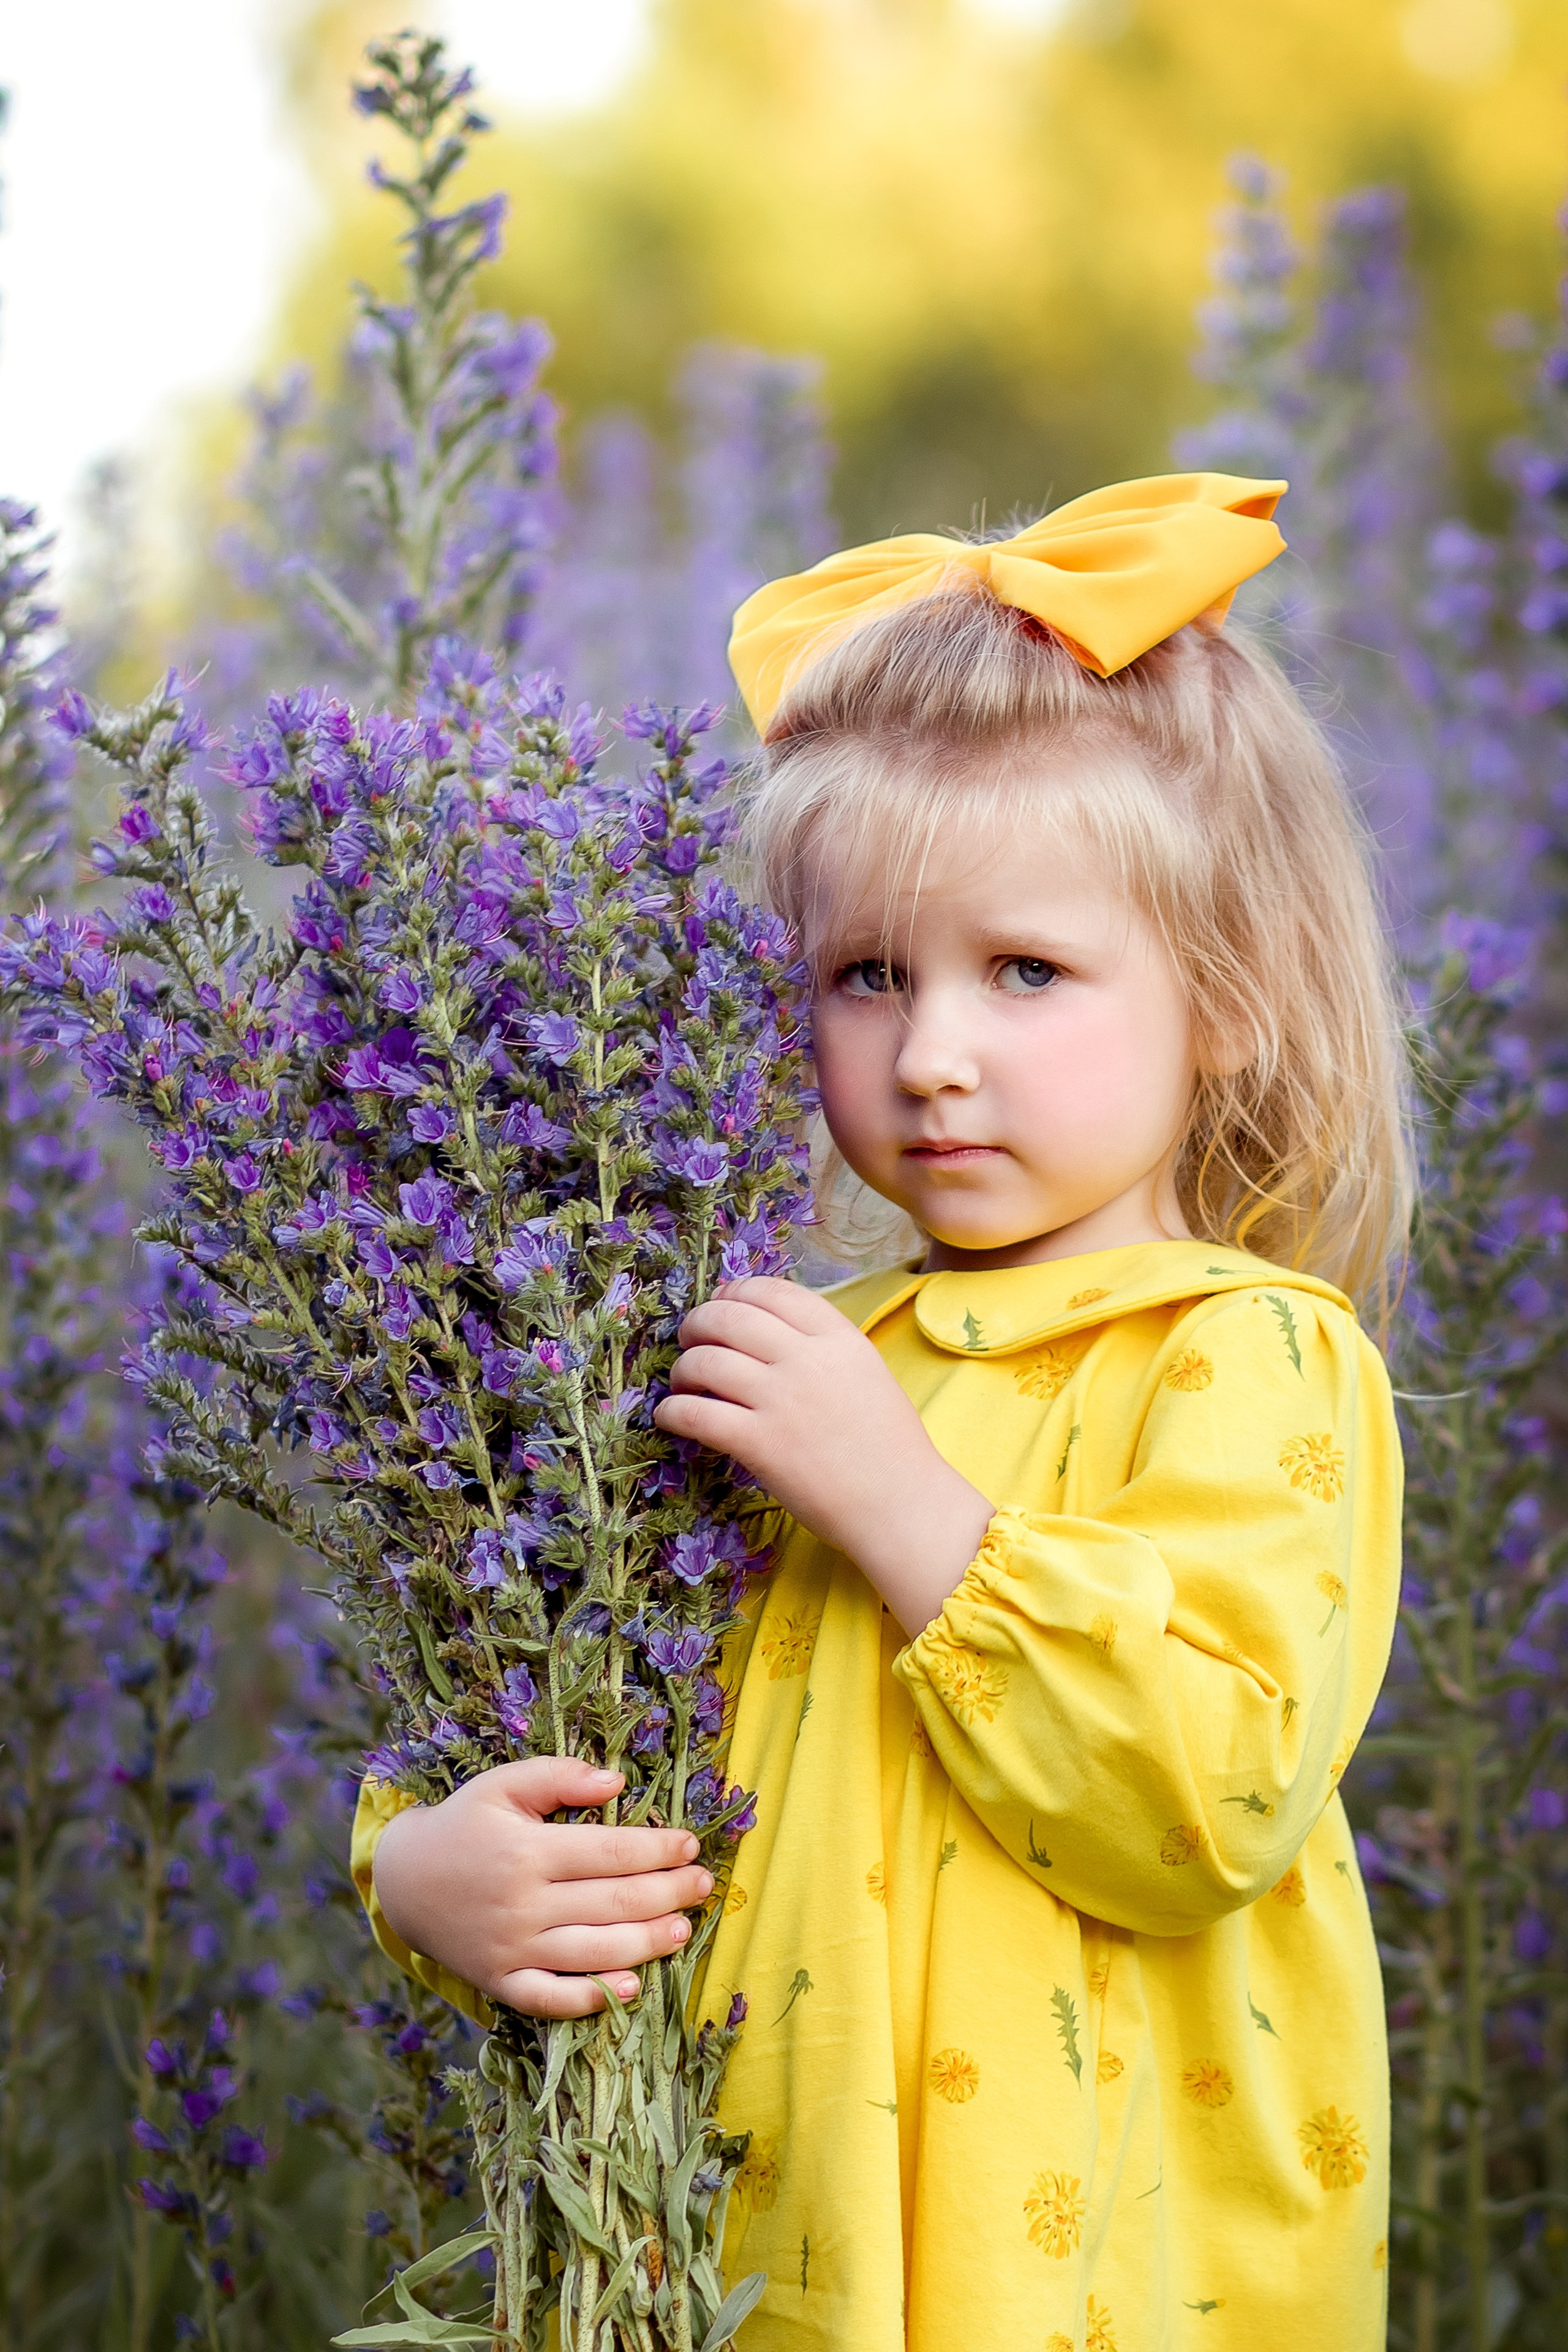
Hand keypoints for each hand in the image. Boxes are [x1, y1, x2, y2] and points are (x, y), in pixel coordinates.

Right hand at [370, 1756, 713, 2018]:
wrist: (404, 1881)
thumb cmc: (463, 1825)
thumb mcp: (503, 1785)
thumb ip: (559, 1776)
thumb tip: (617, 1781)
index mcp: (527, 1850)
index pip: (611, 1851)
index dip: (658, 1848)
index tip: (690, 1845)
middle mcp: (523, 1904)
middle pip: (614, 1903)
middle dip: (669, 1893)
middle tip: (702, 1885)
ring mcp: (513, 1950)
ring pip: (596, 1952)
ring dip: (649, 1942)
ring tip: (684, 1929)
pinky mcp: (501, 1983)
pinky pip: (552, 1998)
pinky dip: (594, 1997)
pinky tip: (632, 1987)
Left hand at [653, 1276, 993, 1634]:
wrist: (901, 1504)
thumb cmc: (888, 1446)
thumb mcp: (865, 1373)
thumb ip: (822, 1347)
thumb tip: (763, 1327)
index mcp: (839, 1338)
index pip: (772, 1291)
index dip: (735, 1291)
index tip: (720, 1302)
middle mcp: (807, 1359)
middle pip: (730, 1316)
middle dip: (699, 1321)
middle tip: (689, 1338)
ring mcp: (781, 1400)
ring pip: (706, 1361)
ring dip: (683, 1368)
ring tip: (683, 1382)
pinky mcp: (759, 1444)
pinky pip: (696, 1413)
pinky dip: (673, 1411)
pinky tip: (671, 1416)